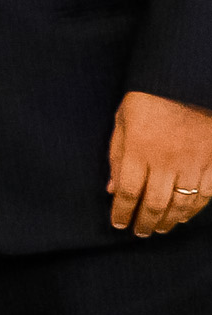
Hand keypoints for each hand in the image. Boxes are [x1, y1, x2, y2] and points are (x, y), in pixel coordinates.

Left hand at [106, 90, 211, 237]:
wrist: (184, 82)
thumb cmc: (147, 100)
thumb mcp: (122, 122)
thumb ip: (117, 156)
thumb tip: (111, 189)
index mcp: (139, 150)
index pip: (128, 192)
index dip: (121, 212)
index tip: (117, 223)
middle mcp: (166, 160)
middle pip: (154, 204)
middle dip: (145, 223)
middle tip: (139, 232)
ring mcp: (193, 162)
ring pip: (181, 203)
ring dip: (169, 220)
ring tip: (160, 228)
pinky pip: (206, 194)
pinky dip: (194, 209)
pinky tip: (184, 216)